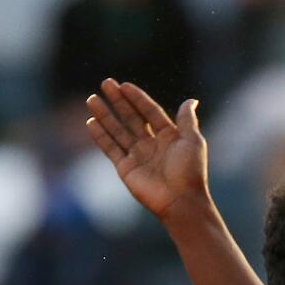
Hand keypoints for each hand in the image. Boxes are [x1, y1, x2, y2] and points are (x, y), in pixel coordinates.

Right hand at [86, 80, 210, 224]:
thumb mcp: (193, 141)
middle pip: (131, 118)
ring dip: (105, 115)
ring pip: (117, 130)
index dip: (138, 98)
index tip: (124, 85)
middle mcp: (151, 144)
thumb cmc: (190, 171)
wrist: (180, 201)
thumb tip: (191, 100)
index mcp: (169, 136)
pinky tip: (91, 122)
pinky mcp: (126, 169)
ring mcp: (137, 156)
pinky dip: (100, 136)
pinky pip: (110, 148)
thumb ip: (187, 120)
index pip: (150, 112)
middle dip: (118, 101)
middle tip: (105, 83)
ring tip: (92, 99)